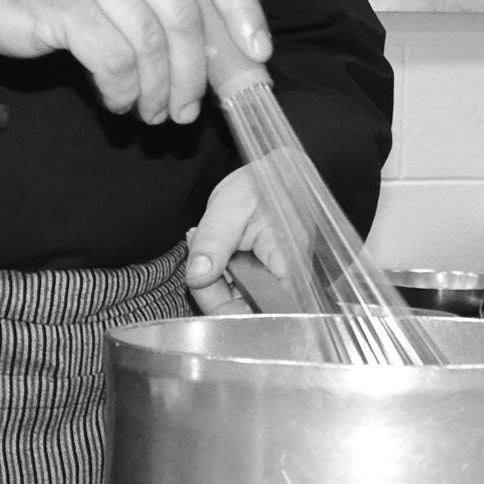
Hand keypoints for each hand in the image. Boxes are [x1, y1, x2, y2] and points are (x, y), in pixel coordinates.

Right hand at [0, 0, 270, 124]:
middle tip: (189, 109)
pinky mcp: (64, 3)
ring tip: (152, 110)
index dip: (246, 9)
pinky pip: (114, 61)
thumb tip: (226, 47)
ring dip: (158, 90)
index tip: (257, 52)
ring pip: (152, 45)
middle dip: (194, 74)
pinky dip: (121, 91)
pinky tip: (117, 100)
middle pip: (186, 16)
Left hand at [184, 165, 308, 313]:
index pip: (260, 311)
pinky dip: (222, 274)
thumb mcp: (230, 205)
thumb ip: (213, 242)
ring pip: (240, 302)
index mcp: (287, 264)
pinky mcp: (268, 279)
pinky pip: (242, 290)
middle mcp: (287, 281)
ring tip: (207, 243)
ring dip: (215, 280)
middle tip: (199, 254)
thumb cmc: (265, 182)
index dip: (227, 308)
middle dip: (213, 289)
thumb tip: (196, 278)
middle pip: (246, 312)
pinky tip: (215, 250)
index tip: (202, 283)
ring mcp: (277, 282)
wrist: (280, 171)